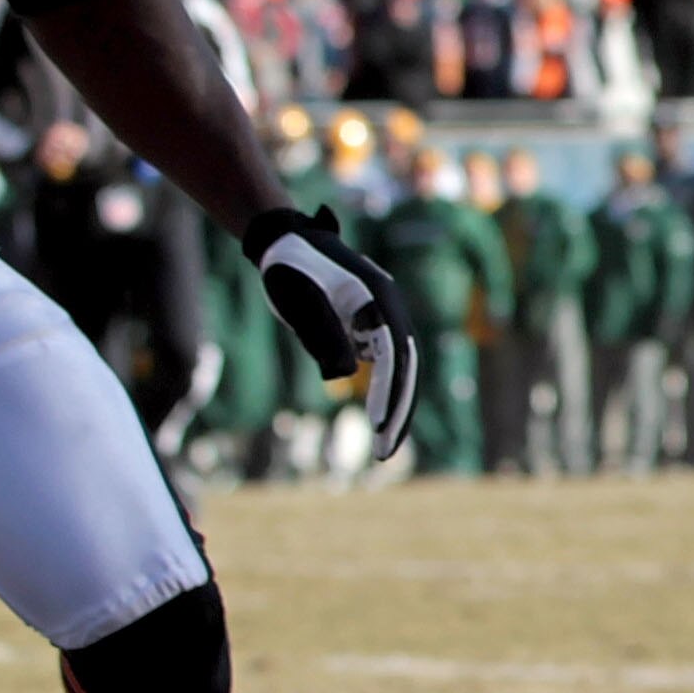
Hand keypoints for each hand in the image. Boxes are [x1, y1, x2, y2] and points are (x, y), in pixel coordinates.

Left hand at [248, 209, 417, 459]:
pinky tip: (376, 417)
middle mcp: (389, 309)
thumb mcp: (302, 303)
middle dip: (399, 412)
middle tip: (385, 452)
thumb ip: (323, 336)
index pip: (392, 356)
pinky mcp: (369, 325)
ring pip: (400, 368)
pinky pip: (385, 363)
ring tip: (383, 445)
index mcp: (379, 300)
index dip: (388, 394)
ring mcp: (382, 317)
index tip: (378, 426)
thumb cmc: (292, 269)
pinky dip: (385, 391)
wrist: (287, 240)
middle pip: (406, 368)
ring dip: (396, 406)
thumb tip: (342, 377)